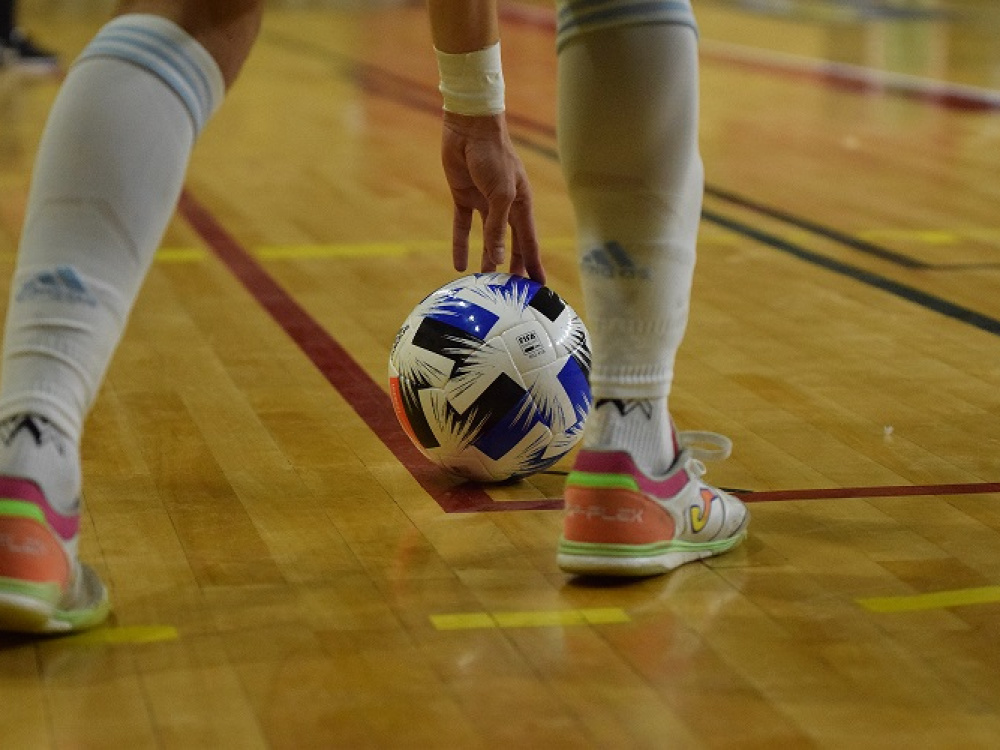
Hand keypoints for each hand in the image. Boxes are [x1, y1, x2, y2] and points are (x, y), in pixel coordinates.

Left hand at [440, 111, 544, 282]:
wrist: (469, 128)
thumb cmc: (494, 156)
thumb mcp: (500, 195)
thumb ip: (498, 228)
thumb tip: (496, 259)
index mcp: (522, 204)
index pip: (530, 241)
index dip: (534, 264)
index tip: (539, 286)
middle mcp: (506, 206)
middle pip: (511, 243)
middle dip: (513, 265)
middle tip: (514, 290)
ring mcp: (485, 203)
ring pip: (488, 238)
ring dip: (488, 258)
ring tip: (486, 280)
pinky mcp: (464, 198)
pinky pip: (463, 227)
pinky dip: (461, 245)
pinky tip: (459, 264)